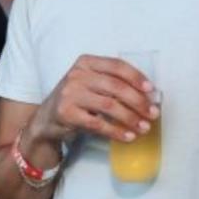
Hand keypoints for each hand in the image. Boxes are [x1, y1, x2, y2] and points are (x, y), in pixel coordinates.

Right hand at [30, 54, 158, 145]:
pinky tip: (127, 136)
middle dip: (138, 101)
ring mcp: (70, 94)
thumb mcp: (90, 83)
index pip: (117, 66)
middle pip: (116, 86)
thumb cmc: (75, 99)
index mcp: (86, 62)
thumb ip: (112, 83)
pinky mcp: (66, 113)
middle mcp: (76, 75)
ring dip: (131, 118)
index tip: (152, 91)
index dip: (137, 78)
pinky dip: (116, 131)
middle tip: (152, 113)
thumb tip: (148, 96)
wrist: (46, 118)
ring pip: (109, 105)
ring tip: (143, 127)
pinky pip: (98, 123)